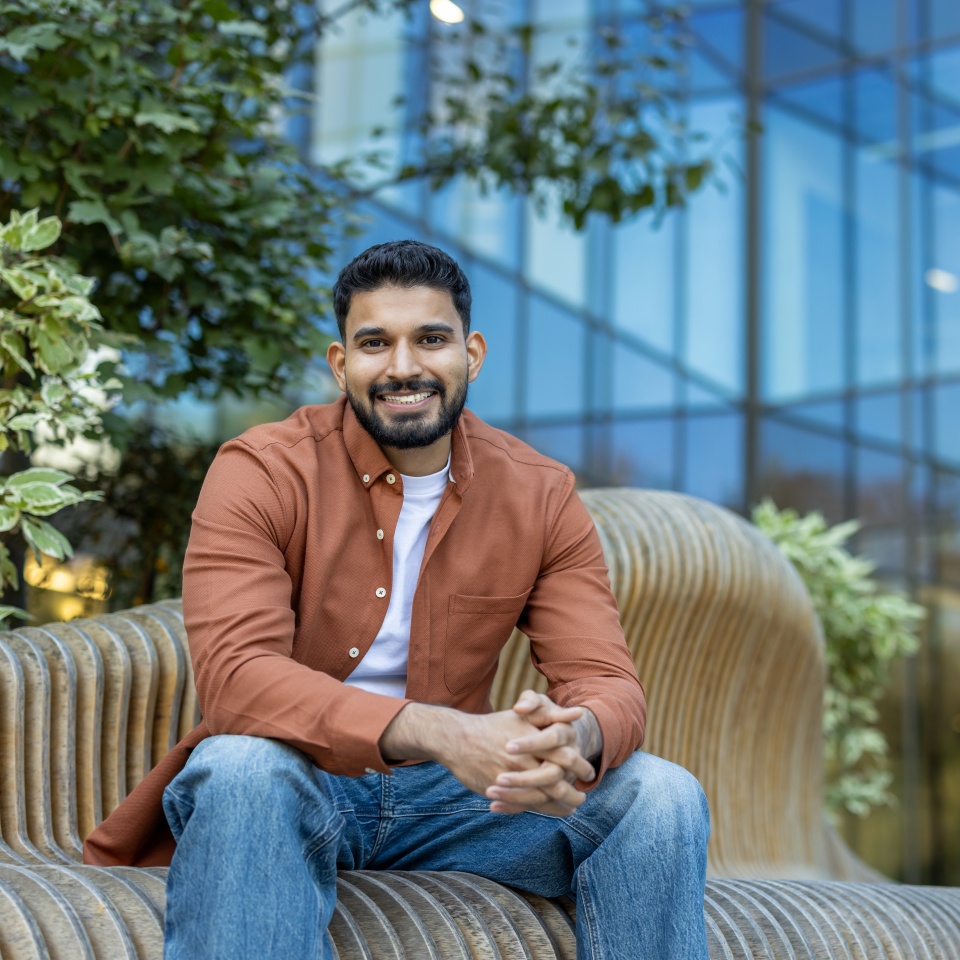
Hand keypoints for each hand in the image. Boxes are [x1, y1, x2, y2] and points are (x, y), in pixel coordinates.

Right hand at [378, 702, 588, 816]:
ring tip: (569, 809)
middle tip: (582, 799)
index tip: (589, 774)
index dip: (579, 767)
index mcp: (533, 739)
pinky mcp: (498, 790)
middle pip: (556, 781)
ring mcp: (510, 776)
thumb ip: (553, 714)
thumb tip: (580, 712)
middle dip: (572, 793)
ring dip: (558, 806)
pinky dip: (537, 810)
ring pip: (541, 797)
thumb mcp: (524, 714)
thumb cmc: (495, 725)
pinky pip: (522, 805)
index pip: (565, 756)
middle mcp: (524, 759)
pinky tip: (546, 811)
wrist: (457, 738)